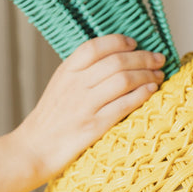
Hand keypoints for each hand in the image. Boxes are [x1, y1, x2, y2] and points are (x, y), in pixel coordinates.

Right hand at [10, 34, 164, 184]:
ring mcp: (85, 106)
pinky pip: (124, 105)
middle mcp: (75, 85)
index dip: (118, 42)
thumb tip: (113, 59)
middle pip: (116, 62)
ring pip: (123, 80)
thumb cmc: (50, 120)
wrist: (33, 149)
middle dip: (143, 57)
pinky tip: (152, 91)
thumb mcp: (59, 87)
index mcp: (66, 72)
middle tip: (158, 58)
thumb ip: (81, 73)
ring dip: (147, 74)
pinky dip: (142, 94)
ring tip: (159, 75)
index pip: (95, 47)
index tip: (135, 43)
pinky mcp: (94, 126)